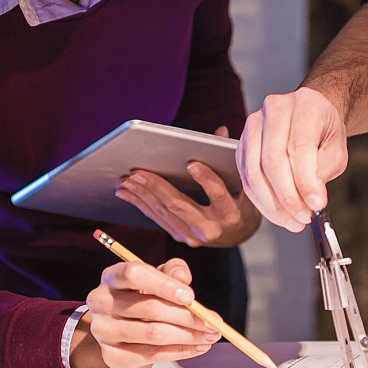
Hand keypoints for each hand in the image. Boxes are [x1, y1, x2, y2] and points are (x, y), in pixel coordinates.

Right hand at [74, 257, 219, 367]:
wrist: (118, 332)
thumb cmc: (141, 299)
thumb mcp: (155, 279)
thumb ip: (172, 271)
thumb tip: (184, 278)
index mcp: (112, 277)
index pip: (134, 274)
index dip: (164, 285)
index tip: (191, 297)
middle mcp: (101, 302)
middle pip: (149, 308)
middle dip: (188, 317)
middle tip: (213, 323)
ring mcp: (104, 331)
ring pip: (154, 334)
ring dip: (188, 336)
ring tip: (210, 336)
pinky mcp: (112, 355)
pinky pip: (152, 355)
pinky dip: (180, 351)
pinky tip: (198, 347)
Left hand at [116, 149, 260, 249]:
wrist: (238, 233)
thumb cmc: (240, 200)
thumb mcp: (243, 182)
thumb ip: (231, 157)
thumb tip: (220, 130)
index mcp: (231, 214)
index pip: (218, 195)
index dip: (206, 180)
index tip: (192, 163)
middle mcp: (212, 229)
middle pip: (181, 205)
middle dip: (157, 187)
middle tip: (138, 172)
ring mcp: (194, 236)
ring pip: (164, 212)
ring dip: (142, 195)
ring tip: (126, 179)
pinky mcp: (181, 237)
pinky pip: (157, 219)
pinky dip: (140, 204)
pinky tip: (125, 192)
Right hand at [238, 88, 347, 231]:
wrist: (310, 114)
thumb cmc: (324, 131)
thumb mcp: (336, 150)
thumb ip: (323, 172)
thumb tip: (311, 200)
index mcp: (304, 104)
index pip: (299, 147)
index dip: (306, 181)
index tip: (317, 205)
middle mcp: (274, 108)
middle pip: (272, 161)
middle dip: (288, 197)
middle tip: (304, 218)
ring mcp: (253, 124)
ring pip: (254, 172)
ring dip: (273, 204)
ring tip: (293, 220)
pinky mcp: (242, 142)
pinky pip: (246, 177)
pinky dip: (261, 200)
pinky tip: (278, 212)